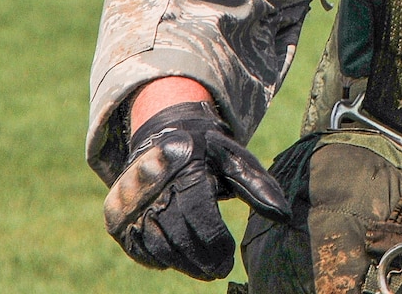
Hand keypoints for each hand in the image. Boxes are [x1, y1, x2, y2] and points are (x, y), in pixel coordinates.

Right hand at [104, 99, 290, 279]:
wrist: (163, 132)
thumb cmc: (206, 150)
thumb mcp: (234, 159)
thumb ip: (257, 186)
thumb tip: (284, 216)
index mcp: (183, 166)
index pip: (198, 214)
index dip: (215, 240)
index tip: (230, 256)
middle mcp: (151, 184)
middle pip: (178, 235)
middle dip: (202, 259)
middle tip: (220, 270)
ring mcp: (129, 202)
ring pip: (157, 246)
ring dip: (183, 264)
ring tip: (205, 270)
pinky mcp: (118, 217)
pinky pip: (139, 248)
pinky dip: (160, 260)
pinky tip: (179, 261)